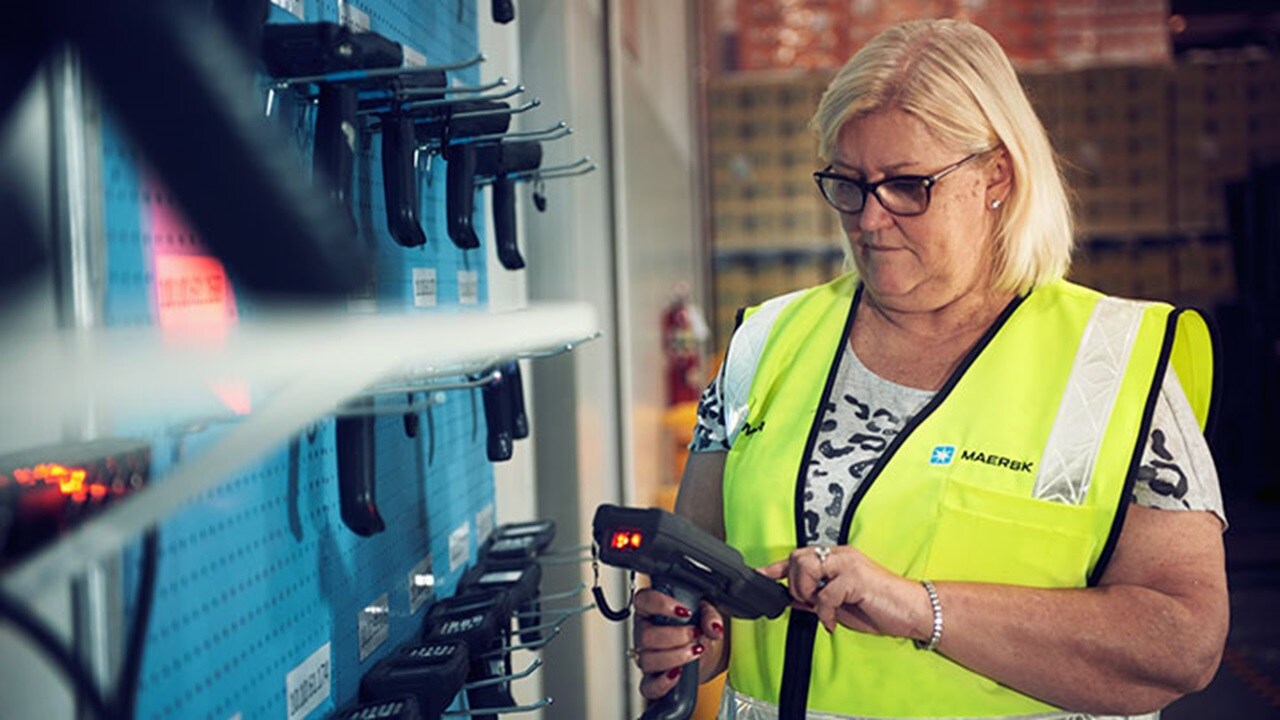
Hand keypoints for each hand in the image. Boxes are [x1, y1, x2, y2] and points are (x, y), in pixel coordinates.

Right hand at [631, 587, 726, 700]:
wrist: (706, 653)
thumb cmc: (699, 628)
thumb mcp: (707, 614)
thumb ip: (711, 615)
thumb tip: (713, 627)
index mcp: (652, 610)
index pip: (643, 600)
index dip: (660, 604)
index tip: (684, 611)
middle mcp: (645, 632)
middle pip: (646, 636)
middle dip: (675, 636)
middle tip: (695, 633)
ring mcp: (646, 657)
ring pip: (647, 660)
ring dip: (675, 656)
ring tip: (695, 651)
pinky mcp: (652, 680)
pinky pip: (648, 687)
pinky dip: (663, 682)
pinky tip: (678, 673)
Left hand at [760, 545, 930, 640]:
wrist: (913, 611)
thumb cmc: (880, 606)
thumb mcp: (841, 604)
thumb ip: (817, 598)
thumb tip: (793, 600)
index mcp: (837, 558)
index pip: (799, 557)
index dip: (777, 567)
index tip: (760, 575)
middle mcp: (841, 556)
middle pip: (798, 558)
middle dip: (796, 585)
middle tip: (810, 603)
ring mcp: (848, 564)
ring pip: (807, 568)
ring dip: (808, 594)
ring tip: (823, 608)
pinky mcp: (856, 578)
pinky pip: (824, 594)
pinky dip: (825, 613)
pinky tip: (833, 622)